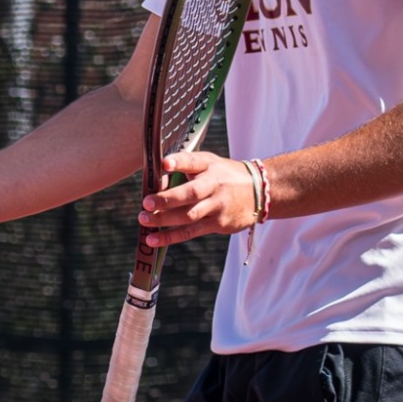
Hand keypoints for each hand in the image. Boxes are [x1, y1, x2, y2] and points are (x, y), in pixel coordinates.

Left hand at [137, 150, 258, 247]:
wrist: (259, 192)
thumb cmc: (224, 175)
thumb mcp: (208, 163)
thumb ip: (184, 169)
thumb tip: (157, 182)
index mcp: (209, 166)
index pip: (193, 161)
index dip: (178, 161)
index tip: (164, 163)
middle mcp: (214, 186)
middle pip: (190, 193)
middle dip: (168, 199)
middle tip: (146, 202)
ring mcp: (217, 207)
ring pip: (189, 215)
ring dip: (164, 220)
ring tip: (143, 220)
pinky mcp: (218, 225)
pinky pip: (191, 232)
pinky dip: (171, 237)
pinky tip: (153, 240)